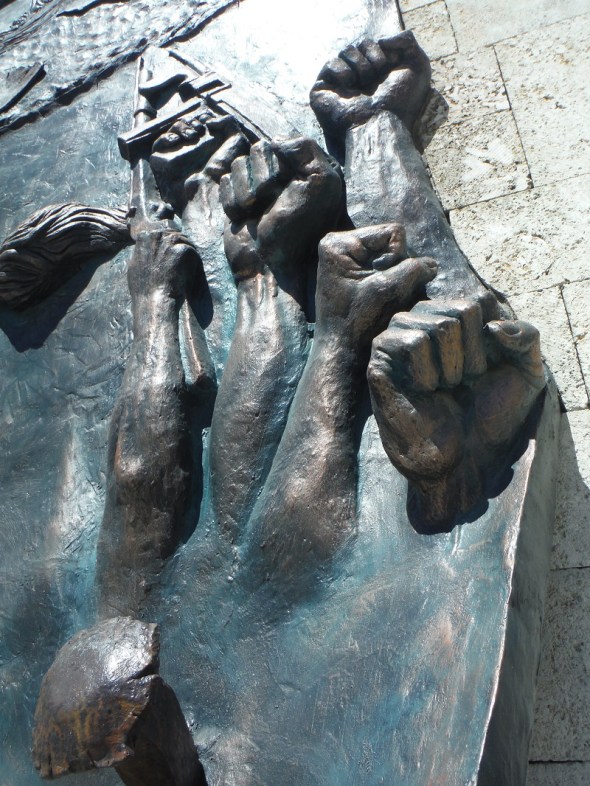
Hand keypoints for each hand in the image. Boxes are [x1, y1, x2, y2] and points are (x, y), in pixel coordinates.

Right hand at [128, 228, 200, 299]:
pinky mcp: (183, 250)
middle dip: (180, 247)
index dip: (169, 245)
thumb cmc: (143, 288)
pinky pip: (193, 252)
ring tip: (185, 271)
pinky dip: (194, 263)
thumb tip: (147, 247)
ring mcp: (170, 241)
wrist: (153, 301)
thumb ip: (143, 251)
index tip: (172, 256)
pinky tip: (189, 274)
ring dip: (188, 255)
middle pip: (175, 235)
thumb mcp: (135, 264)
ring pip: (185, 242)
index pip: (163, 233)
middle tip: (181, 264)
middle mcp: (157, 235)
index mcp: (145, 236)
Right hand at [149, 106, 248, 211]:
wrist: (210, 188)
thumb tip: (209, 120)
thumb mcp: (236, 140)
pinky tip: (177, 140)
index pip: (200, 123)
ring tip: (192, 134)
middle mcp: (193, 149)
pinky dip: (166, 137)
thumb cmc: (225, 169)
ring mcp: (178, 155)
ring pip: (173, 130)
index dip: (203, 117)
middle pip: (186, 124)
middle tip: (199, 128)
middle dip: (192, 120)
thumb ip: (227, 122)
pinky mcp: (163, 162)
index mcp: (209, 145)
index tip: (208, 120)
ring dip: (181, 126)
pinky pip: (158, 144)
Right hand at [220, 137, 342, 281]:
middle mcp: (281, 174)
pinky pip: (223, 182)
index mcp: (304, 167)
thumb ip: (307, 151)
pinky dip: (231, 201)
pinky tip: (244, 217)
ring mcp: (256, 186)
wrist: (271, 267)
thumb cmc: (299, 231)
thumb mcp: (319, 187)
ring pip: (238, 166)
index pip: (278, 144)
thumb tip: (276, 140)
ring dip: (245, 192)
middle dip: (261, 180)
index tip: (287, 190)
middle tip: (270, 204)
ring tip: (256, 212)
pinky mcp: (236, 199)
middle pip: (256, 151)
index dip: (278, 167)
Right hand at [310, 31, 430, 138]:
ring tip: (364, 87)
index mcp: (376, 74)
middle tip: (375, 80)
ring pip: (345, 51)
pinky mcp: (323, 91)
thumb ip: (406, 39)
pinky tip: (349, 87)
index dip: (381, 51)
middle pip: (359, 44)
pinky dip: (341, 70)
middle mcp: (358, 80)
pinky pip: (330, 63)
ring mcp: (339, 85)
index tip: (388, 68)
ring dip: (360, 65)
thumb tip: (382, 38)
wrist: (382, 124)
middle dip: (371, 57)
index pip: (372, 43)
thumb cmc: (401, 101)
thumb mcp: (418, 65)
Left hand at [315, 224, 436, 352]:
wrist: (342, 354)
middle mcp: (341, 247)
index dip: (400, 258)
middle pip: (392, 244)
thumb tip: (433, 265)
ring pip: (393, 259)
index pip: (392, 233)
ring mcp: (349, 261)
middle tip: (384, 294)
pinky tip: (382, 301)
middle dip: (398, 268)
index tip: (383, 285)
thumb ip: (413, 269)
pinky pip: (388, 271)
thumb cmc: (358, 324)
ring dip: (398, 278)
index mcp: (339, 244)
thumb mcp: (387, 291)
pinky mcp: (357, 276)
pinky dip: (393, 285)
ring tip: (383, 300)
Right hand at [367, 298, 545, 527]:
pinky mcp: (381, 359)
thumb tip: (493, 325)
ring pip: (440, 325)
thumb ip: (527, 336)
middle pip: (462, 311)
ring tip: (442, 388)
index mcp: (454, 316)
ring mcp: (398, 337)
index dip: (492, 344)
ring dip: (452, 367)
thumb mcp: (527, 372)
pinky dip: (428, 373)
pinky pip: (413, 343)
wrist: (463, 460)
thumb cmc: (491, 416)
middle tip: (459, 384)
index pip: (480, 303)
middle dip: (472, 356)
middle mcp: (424, 320)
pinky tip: (422, 390)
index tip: (483, 372)